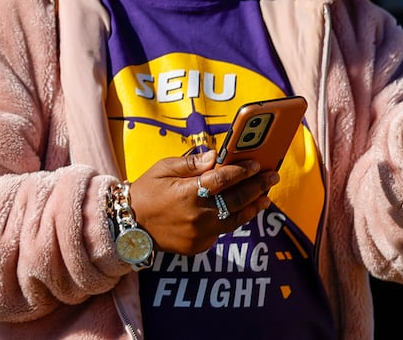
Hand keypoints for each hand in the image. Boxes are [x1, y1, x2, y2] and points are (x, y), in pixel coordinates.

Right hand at [128, 150, 279, 256]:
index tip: (256, 163)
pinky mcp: (199, 246)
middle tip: (272, 176)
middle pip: (235, 200)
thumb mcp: (163, 169)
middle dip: (257, 186)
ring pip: (234, 220)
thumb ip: (191, 164)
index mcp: (187, 192)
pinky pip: (221, 231)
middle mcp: (197, 215)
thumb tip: (216, 156)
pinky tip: (244, 211)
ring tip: (265, 197)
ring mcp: (199, 234)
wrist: (131, 226)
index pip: (222, 180)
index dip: (241, 171)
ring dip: (252, 207)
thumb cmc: (147, 191)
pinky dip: (234, 220)